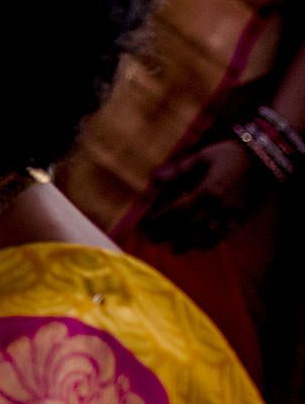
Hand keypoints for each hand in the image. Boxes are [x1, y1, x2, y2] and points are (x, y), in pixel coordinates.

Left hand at [142, 138, 264, 251]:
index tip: (144, 225)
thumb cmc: (225, 154)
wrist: (260, 158)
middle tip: (152, 239)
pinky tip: (199, 246)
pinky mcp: (241, 216)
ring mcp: (232, 213)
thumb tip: (154, 178)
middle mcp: (220, 205)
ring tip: (173, 248)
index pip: (177, 210)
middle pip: (189, 225)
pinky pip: (225, 234)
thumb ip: (177, 170)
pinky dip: (210, 242)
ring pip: (207, 234)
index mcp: (207, 190)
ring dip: (188, 242)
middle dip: (169, 234)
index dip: (160, 220)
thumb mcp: (200, 156)